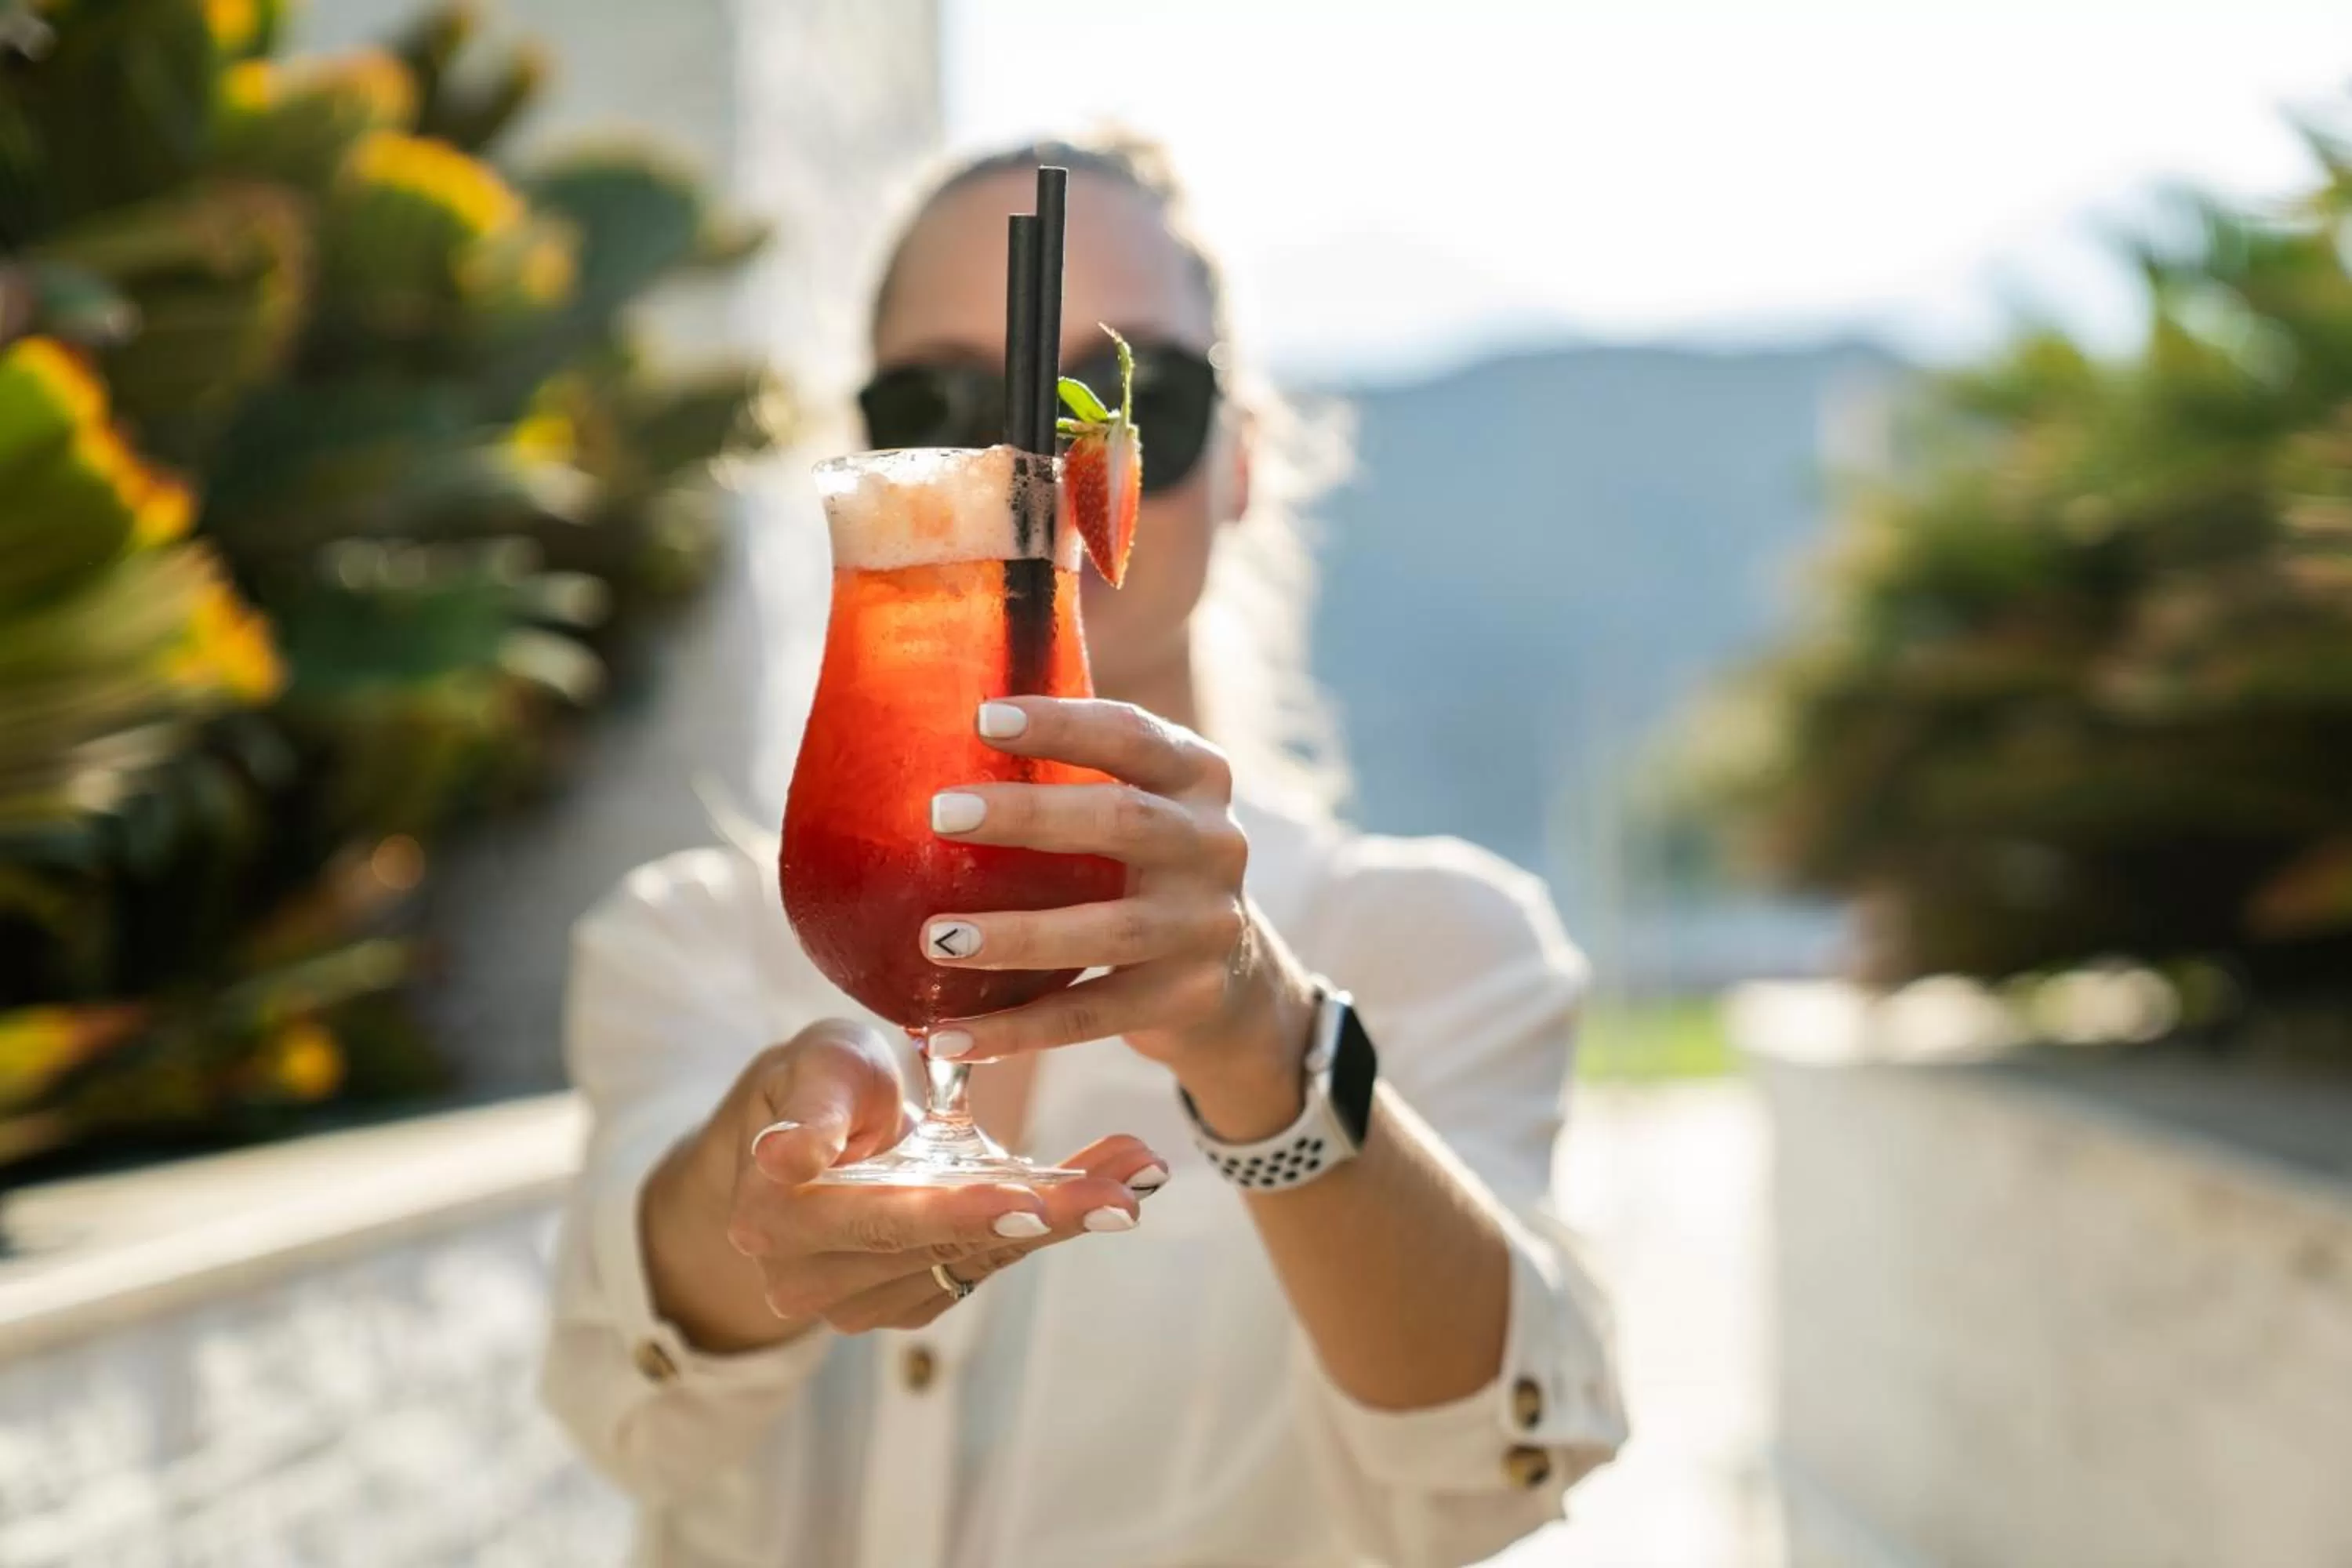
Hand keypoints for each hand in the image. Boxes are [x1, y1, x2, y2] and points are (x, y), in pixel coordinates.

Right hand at [647, 1019, 1164, 1346]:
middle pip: (945, 1247)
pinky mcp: (909, 1300)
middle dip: (1046, 1214)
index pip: (882, 1220)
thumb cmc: (824, 1078)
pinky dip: (1054, 1221)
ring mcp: (861, 1300)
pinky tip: (1115, 1184)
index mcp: (775, 1218)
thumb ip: (812, 1110)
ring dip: (1068, 1215)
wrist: (821, 1120)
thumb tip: (789, 1155)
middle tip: (1128, 1188)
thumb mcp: (819, 1068)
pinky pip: (991, 1262)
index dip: (958, 1213)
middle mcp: (809, 1278)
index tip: (1031, 1204)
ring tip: (1139, 1167)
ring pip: (981, 1259)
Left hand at [918, 698, 1319, 1133]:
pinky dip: (1016, 1030)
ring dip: (1016, 936)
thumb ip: (1070, 774)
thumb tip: (929, 734)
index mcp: (1197, 777)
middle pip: (1123, 822)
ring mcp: (1207, 925)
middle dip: (1029, 816)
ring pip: (1108, 930)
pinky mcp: (1187, 997)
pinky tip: (946, 1035)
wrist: (1231, 977)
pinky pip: (1090, 1015)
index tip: (983, 718)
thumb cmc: (1142, 868)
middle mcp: (1215, 844)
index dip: (1062, 725)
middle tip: (939, 814)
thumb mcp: (1137, 807)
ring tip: (934, 939)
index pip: (1132, 736)